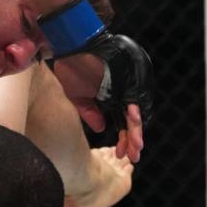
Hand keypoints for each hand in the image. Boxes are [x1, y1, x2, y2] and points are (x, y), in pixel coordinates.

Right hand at [52, 44, 147, 163]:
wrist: (72, 50)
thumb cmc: (70, 70)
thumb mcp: (76, 98)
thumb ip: (89, 113)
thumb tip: (101, 129)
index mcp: (107, 101)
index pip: (119, 124)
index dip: (121, 139)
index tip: (120, 154)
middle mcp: (118, 96)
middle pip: (130, 123)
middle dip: (131, 141)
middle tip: (133, 156)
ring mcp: (123, 89)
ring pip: (134, 115)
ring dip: (135, 131)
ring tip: (136, 147)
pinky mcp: (125, 82)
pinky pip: (133, 99)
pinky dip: (134, 112)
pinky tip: (133, 123)